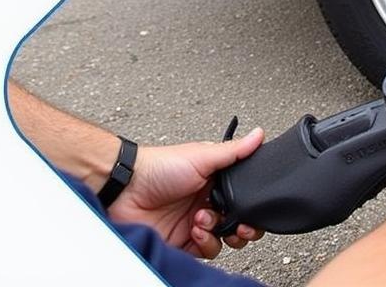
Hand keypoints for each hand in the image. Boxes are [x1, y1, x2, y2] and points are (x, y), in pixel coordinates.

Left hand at [108, 129, 265, 259]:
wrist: (127, 190)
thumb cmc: (159, 166)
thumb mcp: (201, 155)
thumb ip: (233, 151)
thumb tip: (258, 135)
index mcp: (213, 179)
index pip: (242, 196)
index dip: (251, 205)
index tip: (254, 209)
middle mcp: (206, 201)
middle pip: (236, 221)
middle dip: (242, 225)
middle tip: (238, 224)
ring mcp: (195, 222)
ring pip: (223, 238)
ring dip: (219, 231)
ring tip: (204, 219)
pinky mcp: (184, 242)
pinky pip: (206, 250)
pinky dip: (205, 242)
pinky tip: (195, 229)